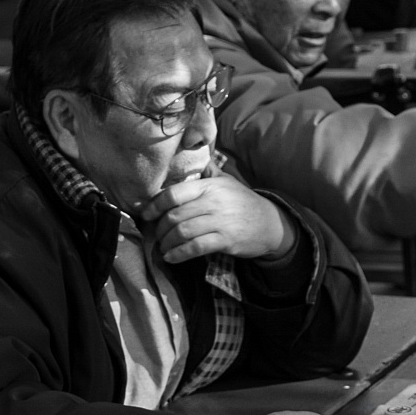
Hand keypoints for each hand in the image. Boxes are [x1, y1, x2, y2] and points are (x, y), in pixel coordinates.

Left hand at [138, 174, 295, 264]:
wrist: (269, 223)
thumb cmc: (243, 202)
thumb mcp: (227, 182)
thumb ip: (207, 173)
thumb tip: (191, 157)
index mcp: (209, 186)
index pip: (174, 194)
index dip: (155, 205)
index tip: (146, 215)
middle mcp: (213, 202)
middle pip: (175, 216)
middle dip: (160, 229)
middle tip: (157, 236)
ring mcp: (219, 221)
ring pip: (183, 232)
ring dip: (167, 243)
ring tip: (163, 248)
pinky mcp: (225, 240)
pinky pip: (195, 248)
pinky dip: (179, 254)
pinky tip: (172, 257)